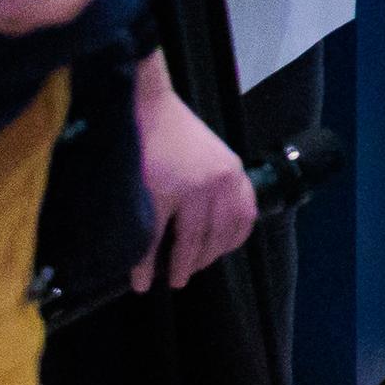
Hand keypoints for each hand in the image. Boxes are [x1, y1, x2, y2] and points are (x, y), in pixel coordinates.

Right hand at [129, 54, 258, 290]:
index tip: (217, 255)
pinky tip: (141, 278)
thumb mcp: (208, 152)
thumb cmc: (172, 127)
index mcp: (233, 172)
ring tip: (171, 280)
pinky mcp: (160, 195)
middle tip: (187, 274)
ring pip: (189, 242)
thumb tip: (208, 218)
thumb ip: (216, 181)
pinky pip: (154, 239)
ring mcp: (190, 190)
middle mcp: (219, 183)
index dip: (230, 242)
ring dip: (180, 266)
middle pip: (216, 236)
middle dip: (202, 259)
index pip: (243, 218)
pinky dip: (146, 264)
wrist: (143, 103)